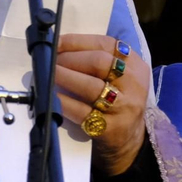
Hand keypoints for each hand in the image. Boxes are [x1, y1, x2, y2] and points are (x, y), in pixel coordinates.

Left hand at [54, 34, 150, 175]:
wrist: (129, 139)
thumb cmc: (116, 100)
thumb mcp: (118, 76)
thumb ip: (96, 59)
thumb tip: (57, 47)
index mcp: (134, 64)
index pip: (105, 44)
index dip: (76, 41)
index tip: (55, 42)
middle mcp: (133, 83)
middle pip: (98, 62)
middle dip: (69, 59)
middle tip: (50, 61)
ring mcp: (124, 106)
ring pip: (91, 86)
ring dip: (65, 77)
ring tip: (48, 75)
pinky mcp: (112, 128)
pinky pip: (82, 111)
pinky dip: (64, 102)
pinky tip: (52, 97)